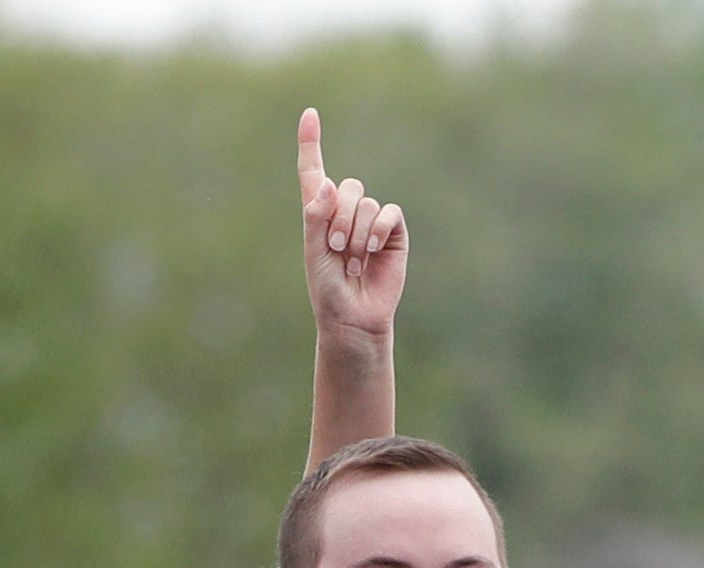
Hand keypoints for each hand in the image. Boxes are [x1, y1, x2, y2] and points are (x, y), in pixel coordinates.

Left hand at [298, 109, 405, 342]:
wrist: (353, 317)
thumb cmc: (328, 289)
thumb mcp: (313, 251)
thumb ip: (316, 216)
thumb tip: (329, 183)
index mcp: (320, 211)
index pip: (314, 170)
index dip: (311, 143)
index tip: (310, 114)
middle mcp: (346, 211)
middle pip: (348, 186)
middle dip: (340, 218)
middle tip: (337, 249)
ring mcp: (371, 221)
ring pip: (366, 203)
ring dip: (357, 234)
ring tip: (354, 262)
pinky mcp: (393, 233)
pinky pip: (389, 213)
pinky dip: (378, 230)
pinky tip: (372, 252)